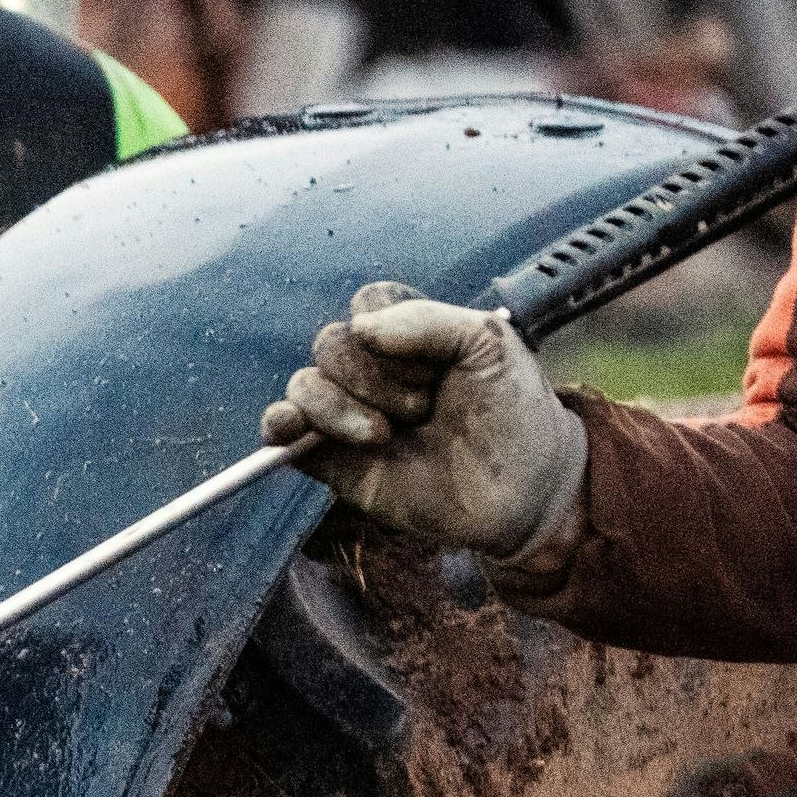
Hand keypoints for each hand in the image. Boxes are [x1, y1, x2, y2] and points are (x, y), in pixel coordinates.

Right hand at [262, 282, 589, 575]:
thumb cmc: (512, 413)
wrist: (519, 491)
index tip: (436, 366)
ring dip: (341, 410)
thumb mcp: (489, 345)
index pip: (367, 305)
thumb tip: (360, 328)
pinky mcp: (327, 458)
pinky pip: (279, 432)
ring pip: (305, 385)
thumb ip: (429, 320)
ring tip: (384, 438)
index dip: (394, 331)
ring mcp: (346, 414)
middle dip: (376, 379)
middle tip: (423, 409)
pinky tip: (291, 427)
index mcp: (408, 334)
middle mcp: (372, 370)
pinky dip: (278, 424)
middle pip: (332, 344)